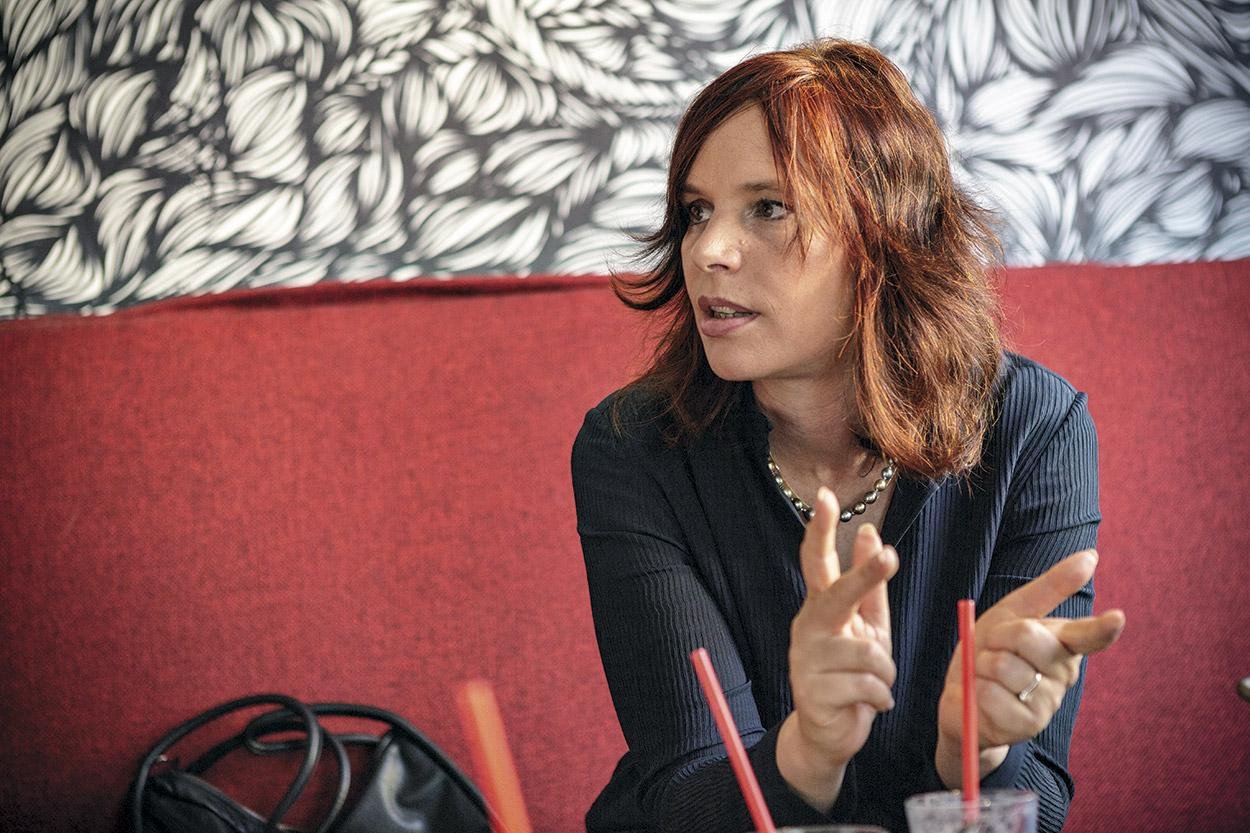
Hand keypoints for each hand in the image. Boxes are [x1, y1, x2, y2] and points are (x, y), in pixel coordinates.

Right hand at [778, 488, 898, 807]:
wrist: (830, 733)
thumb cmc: (852, 674)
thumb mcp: (868, 627)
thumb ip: (870, 584)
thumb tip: (870, 533)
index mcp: (821, 608)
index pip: (818, 561)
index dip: (821, 529)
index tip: (825, 497)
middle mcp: (808, 628)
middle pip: (837, 595)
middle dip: (865, 577)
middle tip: (889, 556)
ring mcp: (806, 660)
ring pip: (867, 653)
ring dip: (885, 672)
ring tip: (875, 685)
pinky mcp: (814, 692)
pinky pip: (868, 686)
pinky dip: (880, 698)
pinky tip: (870, 704)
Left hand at [935, 550, 1126, 785]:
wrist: (963, 697)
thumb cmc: (992, 650)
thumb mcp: (1013, 613)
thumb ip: (1050, 587)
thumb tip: (1092, 556)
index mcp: (1064, 645)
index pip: (1088, 636)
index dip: (1102, 627)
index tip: (1117, 618)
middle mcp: (1063, 674)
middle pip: (1028, 637)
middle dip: (998, 636)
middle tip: (992, 650)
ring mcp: (1047, 703)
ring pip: (1005, 665)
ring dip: (983, 665)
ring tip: (987, 675)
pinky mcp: (1026, 726)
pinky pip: (991, 693)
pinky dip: (976, 690)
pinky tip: (982, 697)